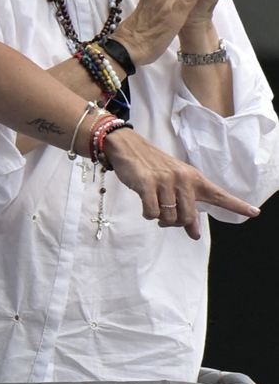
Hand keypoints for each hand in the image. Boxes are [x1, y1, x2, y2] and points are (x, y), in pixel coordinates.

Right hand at [103, 128, 256, 239]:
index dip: (237, 206)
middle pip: (187, 217)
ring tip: (155, 211)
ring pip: (169, 216)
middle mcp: (183, 179)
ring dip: (160, 219)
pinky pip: (151, 212)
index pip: (219, 195)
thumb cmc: (154, 168)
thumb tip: (195, 235)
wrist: (129, 148)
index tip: (254, 212)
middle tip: (166, 220)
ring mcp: (165, 181)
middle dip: (175, 223)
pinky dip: (148, 214)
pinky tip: (146, 207)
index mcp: (195, 179)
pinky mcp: (146, 183)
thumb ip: (186, 209)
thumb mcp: (175, 185)